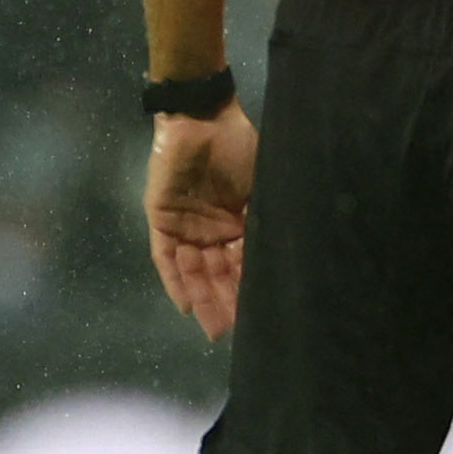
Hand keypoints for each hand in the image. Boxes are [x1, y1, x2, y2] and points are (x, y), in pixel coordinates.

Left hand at [145, 101, 255, 340]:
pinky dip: (175, 281)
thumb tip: (291, 257)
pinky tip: (185, 306)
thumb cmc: (241, 149)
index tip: (259, 319)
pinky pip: (166, 258)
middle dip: (224, 304)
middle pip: (217, 275)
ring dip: (202, 299)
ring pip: (194, 271)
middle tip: (233, 333)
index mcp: (239, 224)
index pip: (243, 266)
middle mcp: (212, 230)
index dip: (248, 291)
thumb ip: (266, 221)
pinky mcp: (161, 220)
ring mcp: (186, 226)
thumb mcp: (265, 189)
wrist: (203, 120)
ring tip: (213, 327)